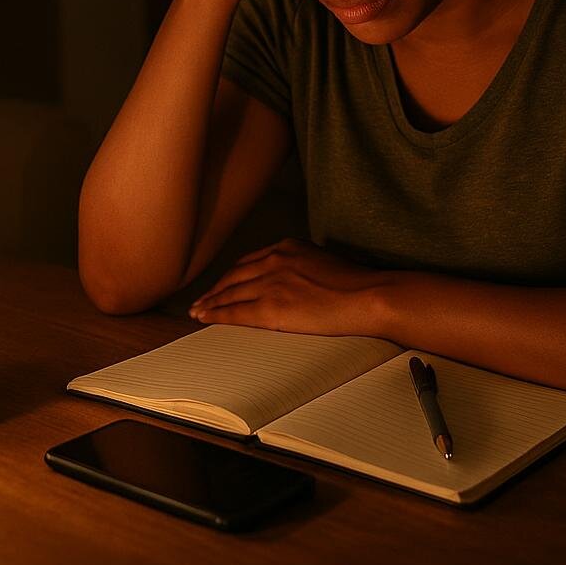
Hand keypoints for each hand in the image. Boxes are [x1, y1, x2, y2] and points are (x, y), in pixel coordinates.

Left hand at [188, 238, 387, 336]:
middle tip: (201, 299)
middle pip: (234, 276)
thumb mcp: (324, 260)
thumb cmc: (357, 283)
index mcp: (287, 246)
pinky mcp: (271, 307)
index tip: (223, 283)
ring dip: (210, 303)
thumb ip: (303, 265)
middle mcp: (274, 260)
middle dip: (216, 288)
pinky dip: (216, 315)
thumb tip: (297, 279)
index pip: (250, 262)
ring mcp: (270, 282)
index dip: (233, 275)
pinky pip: (235, 312)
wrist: (367, 295)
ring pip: (229, 293)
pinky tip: (205, 318)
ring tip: (198, 311)